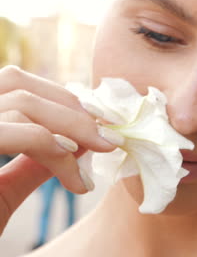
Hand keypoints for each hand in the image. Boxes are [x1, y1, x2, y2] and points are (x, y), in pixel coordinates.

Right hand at [0, 65, 116, 235]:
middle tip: (108, 134)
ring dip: (72, 127)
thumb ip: (33, 163)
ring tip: (101, 150)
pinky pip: (17, 131)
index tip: (98, 120)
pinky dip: (51, 144)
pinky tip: (72, 163)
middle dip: (70, 106)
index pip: (12, 84)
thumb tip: (75, 144)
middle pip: (16, 82)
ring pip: (20, 101)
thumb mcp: (0, 192)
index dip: (59, 98)